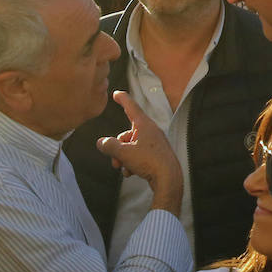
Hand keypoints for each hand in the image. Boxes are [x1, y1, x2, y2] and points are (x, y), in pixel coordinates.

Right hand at [96, 91, 182, 214]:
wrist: (169, 179)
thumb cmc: (148, 162)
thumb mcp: (123, 153)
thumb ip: (109, 145)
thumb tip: (102, 142)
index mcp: (145, 125)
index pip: (132, 108)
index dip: (123, 99)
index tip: (117, 93)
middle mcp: (151, 132)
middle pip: (127, 134)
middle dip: (117, 148)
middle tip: (115, 161)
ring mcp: (155, 143)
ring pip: (131, 147)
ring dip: (123, 158)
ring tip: (124, 168)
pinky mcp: (156, 155)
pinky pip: (139, 156)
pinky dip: (132, 163)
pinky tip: (132, 173)